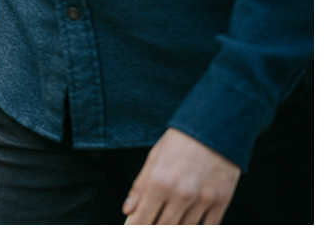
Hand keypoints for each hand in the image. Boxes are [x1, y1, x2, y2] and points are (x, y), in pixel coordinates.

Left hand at [123, 128, 240, 223]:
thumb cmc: (181, 140)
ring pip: (184, 231)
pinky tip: (189, 224)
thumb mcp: (154, 157)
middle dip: (155, 229)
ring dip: (175, 229)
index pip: (143, 219)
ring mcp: (202, 199)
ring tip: (170, 221)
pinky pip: (207, 228)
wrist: (215, 125)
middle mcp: (180, 194)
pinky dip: (197, 229)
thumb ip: (140, 186)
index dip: (136, 229)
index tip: (135, 229)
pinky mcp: (220, 201)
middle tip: (153, 224)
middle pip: (164, 228)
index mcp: (159, 181)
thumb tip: (128, 210)